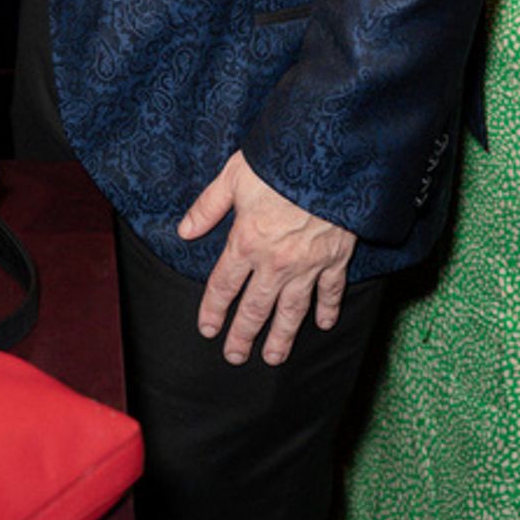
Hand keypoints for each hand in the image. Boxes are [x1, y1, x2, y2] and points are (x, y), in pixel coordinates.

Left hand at [178, 150, 355, 366]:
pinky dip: (328, 310)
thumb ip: (208, 206)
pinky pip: (331, 292)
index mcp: (246, 243)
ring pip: (291, 311)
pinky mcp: (335, 260)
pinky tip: (324, 326)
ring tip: (273, 358)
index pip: (223, 286)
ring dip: (281, 337)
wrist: (327, 161)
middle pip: (255, 308)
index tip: (207, 329)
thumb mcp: (233, 177)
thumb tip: (184, 230)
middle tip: (235, 356)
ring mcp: (307, 266)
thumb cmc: (277, 164)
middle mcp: (275, 263)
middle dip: (243, 335)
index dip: (213, 310)